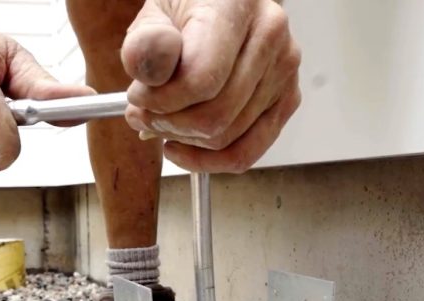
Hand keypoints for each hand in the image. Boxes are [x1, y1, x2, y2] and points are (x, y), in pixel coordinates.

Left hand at [121, 0, 300, 172]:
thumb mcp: (154, 14)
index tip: (138, 96)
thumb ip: (145, 41)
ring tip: (160, 122)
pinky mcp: (285, 101)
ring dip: (183, 140)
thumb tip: (152, 72)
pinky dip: (207, 161)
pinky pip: (245, 153)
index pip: (200, 81)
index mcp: (237, 7)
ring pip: (226, 139)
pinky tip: (182, 148)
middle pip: (214, 117)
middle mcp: (269, 37)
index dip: (160, 101)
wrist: (218, 7)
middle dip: (167, 124)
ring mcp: (283, 72)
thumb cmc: (187, 9)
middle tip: (142, 115)